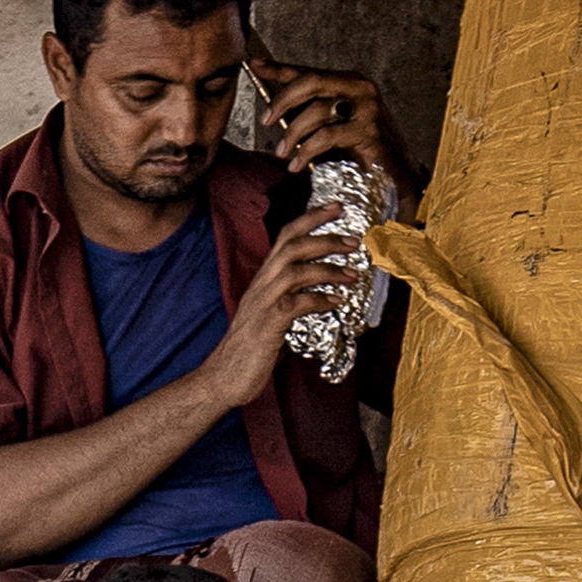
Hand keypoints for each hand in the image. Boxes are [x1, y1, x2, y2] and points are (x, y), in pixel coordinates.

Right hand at [203, 198, 377, 401]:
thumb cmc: (253, 346)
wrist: (226, 375)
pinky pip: (296, 304)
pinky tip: (336, 303)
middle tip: (355, 240)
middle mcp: (262, 283)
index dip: (312, 219)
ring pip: (295, 270)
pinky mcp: (268, 323)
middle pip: (293, 245)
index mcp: (265, 277)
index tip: (337, 207)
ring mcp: (264, 302)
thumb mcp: (273, 313)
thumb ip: (292, 297)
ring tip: (353, 274)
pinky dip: (319, 300)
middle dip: (326, 238)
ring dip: (327, 269)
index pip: (287, 236)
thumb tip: (322, 292)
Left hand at [251, 62, 401, 190]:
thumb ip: (312, 112)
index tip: (254, 64)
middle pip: (310, 82)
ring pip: (316, 111)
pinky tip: (297, 164)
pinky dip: (306, 151)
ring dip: (293, 133)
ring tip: (282, 151)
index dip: (280, 68)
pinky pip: (327, 136)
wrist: (399, 175)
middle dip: (282, 100)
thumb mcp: (335, 124)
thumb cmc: (365, 150)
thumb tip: (276, 106)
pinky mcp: (368, 131)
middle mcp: (360, 88)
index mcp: (350, 81)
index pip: (309, 71)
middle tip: (265, 119)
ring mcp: (367, 108)